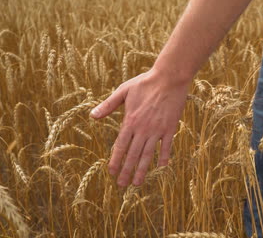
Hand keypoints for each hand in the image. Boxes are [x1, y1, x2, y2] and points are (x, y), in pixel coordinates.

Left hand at [89, 67, 190, 186]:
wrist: (169, 78)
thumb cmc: (145, 83)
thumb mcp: (123, 91)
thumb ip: (108, 105)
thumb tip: (92, 116)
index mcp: (130, 121)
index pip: (120, 145)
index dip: (116, 160)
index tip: (111, 172)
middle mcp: (143, 129)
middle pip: (133, 154)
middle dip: (126, 171)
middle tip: (121, 185)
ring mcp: (157, 130)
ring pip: (148, 154)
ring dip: (142, 170)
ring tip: (137, 183)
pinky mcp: (170, 128)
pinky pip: (166, 146)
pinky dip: (163, 157)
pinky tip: (160, 168)